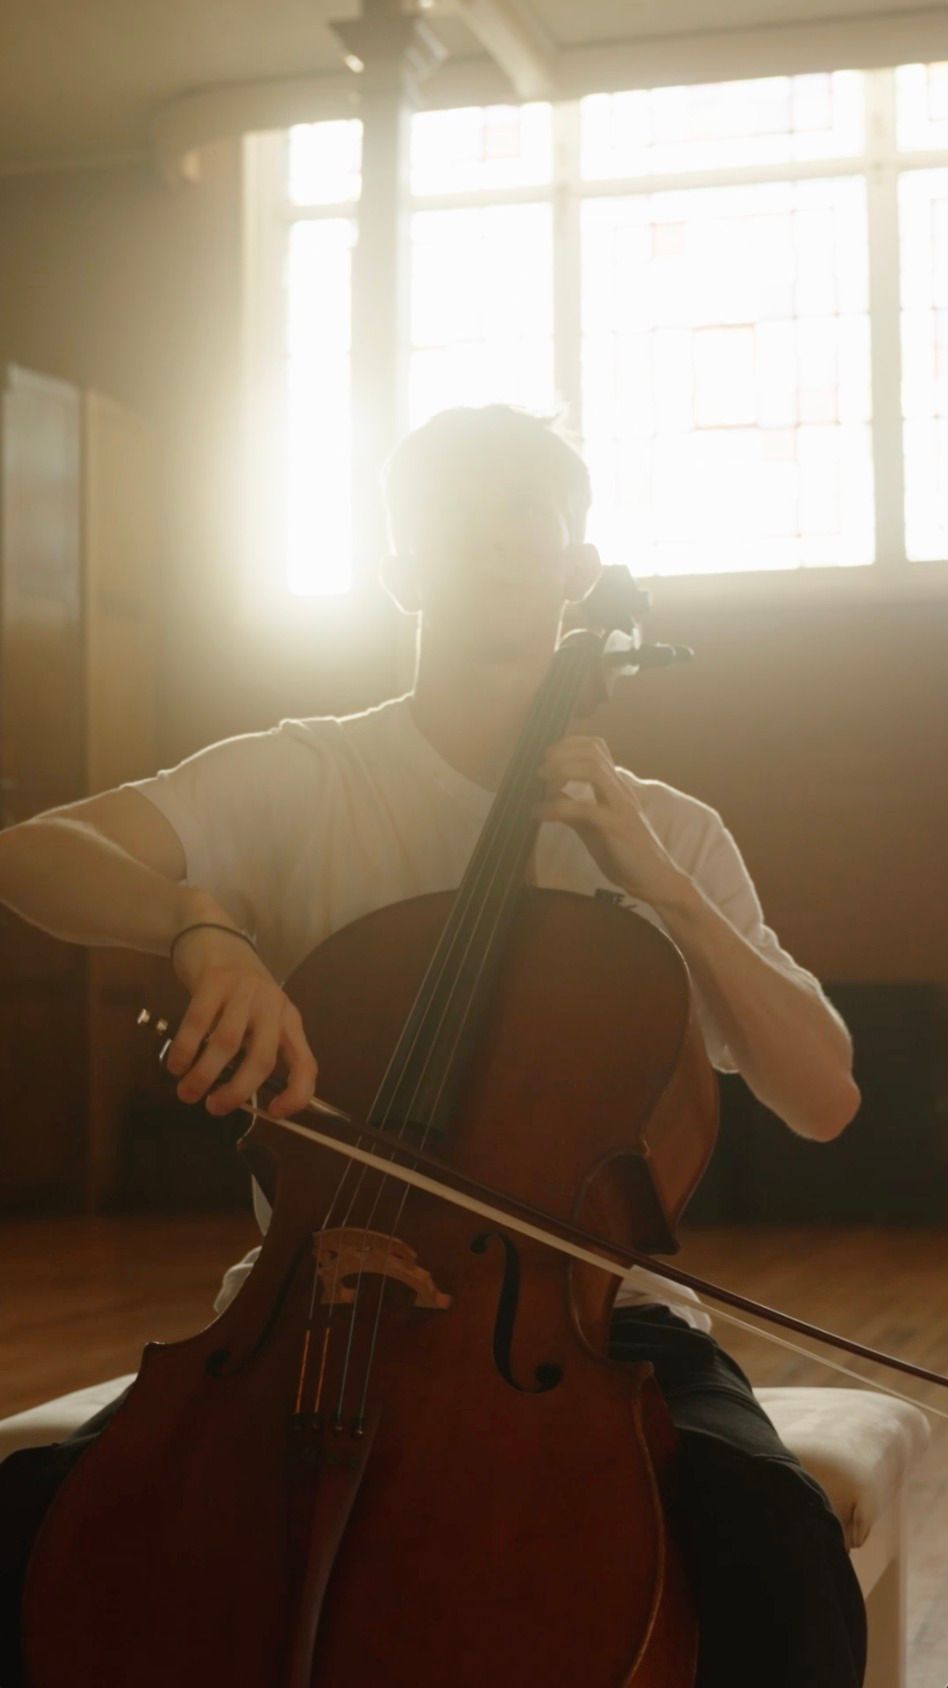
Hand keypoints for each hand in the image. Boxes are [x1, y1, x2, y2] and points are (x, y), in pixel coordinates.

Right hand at [165, 923, 316, 1119]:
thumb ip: (253, 1048)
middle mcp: (273, 1005)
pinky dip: (185, 1050)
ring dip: (204, 1075)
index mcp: (288, 1019)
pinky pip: (198, 1023)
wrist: (214, 934)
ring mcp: (245, 990)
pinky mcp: (215, 979)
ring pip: (227, 1043)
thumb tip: (237, 1096)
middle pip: (263, 1059)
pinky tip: (176, 1065)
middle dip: (237, 1092)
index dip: (296, 1095)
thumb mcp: (256, 1016)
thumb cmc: (236, 987)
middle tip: (213, 1108)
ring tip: (187, 1092)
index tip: (273, 1114)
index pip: (305, 1063)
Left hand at [536, 736, 686, 907]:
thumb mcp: (593, 826)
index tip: (548, 758)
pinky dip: (556, 807)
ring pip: (593, 769)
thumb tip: (549, 794)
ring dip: (562, 770)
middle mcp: (620, 790)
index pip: (596, 747)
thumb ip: (574, 808)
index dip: (568, 744)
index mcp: (615, 787)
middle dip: (561, 754)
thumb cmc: (625, 854)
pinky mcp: (616, 827)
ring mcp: (620, 806)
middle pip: (593, 751)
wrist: (654, 880)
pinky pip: (585, 808)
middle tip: (540, 771)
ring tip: (542, 786)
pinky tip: (540, 815)